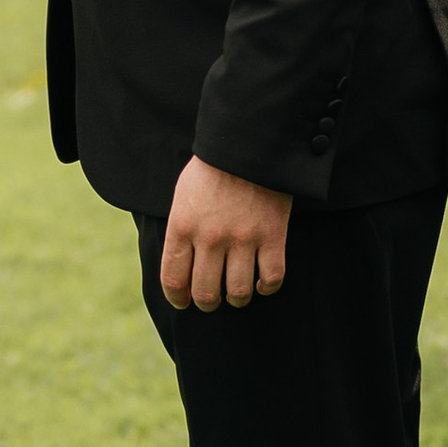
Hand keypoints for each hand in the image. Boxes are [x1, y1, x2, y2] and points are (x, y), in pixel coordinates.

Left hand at [160, 159, 292, 312]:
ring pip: (239, 292)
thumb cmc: (212, 169)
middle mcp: (210, 237)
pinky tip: (263, 282)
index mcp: (182, 226)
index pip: (173, 279)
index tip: (184, 301)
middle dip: (208, 303)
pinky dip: (268, 287)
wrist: (249, 143)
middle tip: (213, 300)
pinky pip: (272, 278)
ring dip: (238, 299)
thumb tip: (182, 267)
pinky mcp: (273, 235)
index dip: (178, 298)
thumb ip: (180, 231)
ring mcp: (243, 238)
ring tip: (238, 293)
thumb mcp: (183, 196)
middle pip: (206, 293)